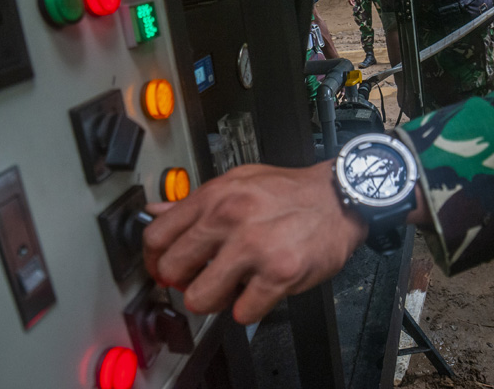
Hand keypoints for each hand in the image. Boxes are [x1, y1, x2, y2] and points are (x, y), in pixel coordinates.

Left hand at [143, 161, 367, 323]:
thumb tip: (158, 211)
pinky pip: (243, 312)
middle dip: (181, 282)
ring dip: (212, 301)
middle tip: (196, 281)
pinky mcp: (279, 273)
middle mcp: (229, 219)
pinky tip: (256, 293)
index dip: (153, 259)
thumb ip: (197, 200)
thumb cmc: (290, 190)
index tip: (161, 268)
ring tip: (228, 290)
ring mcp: (253, 247)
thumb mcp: (238, 181)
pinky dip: (248, 309)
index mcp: (215, 197)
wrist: (339, 198)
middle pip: (173, 268)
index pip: (157, 235)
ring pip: (200, 297)